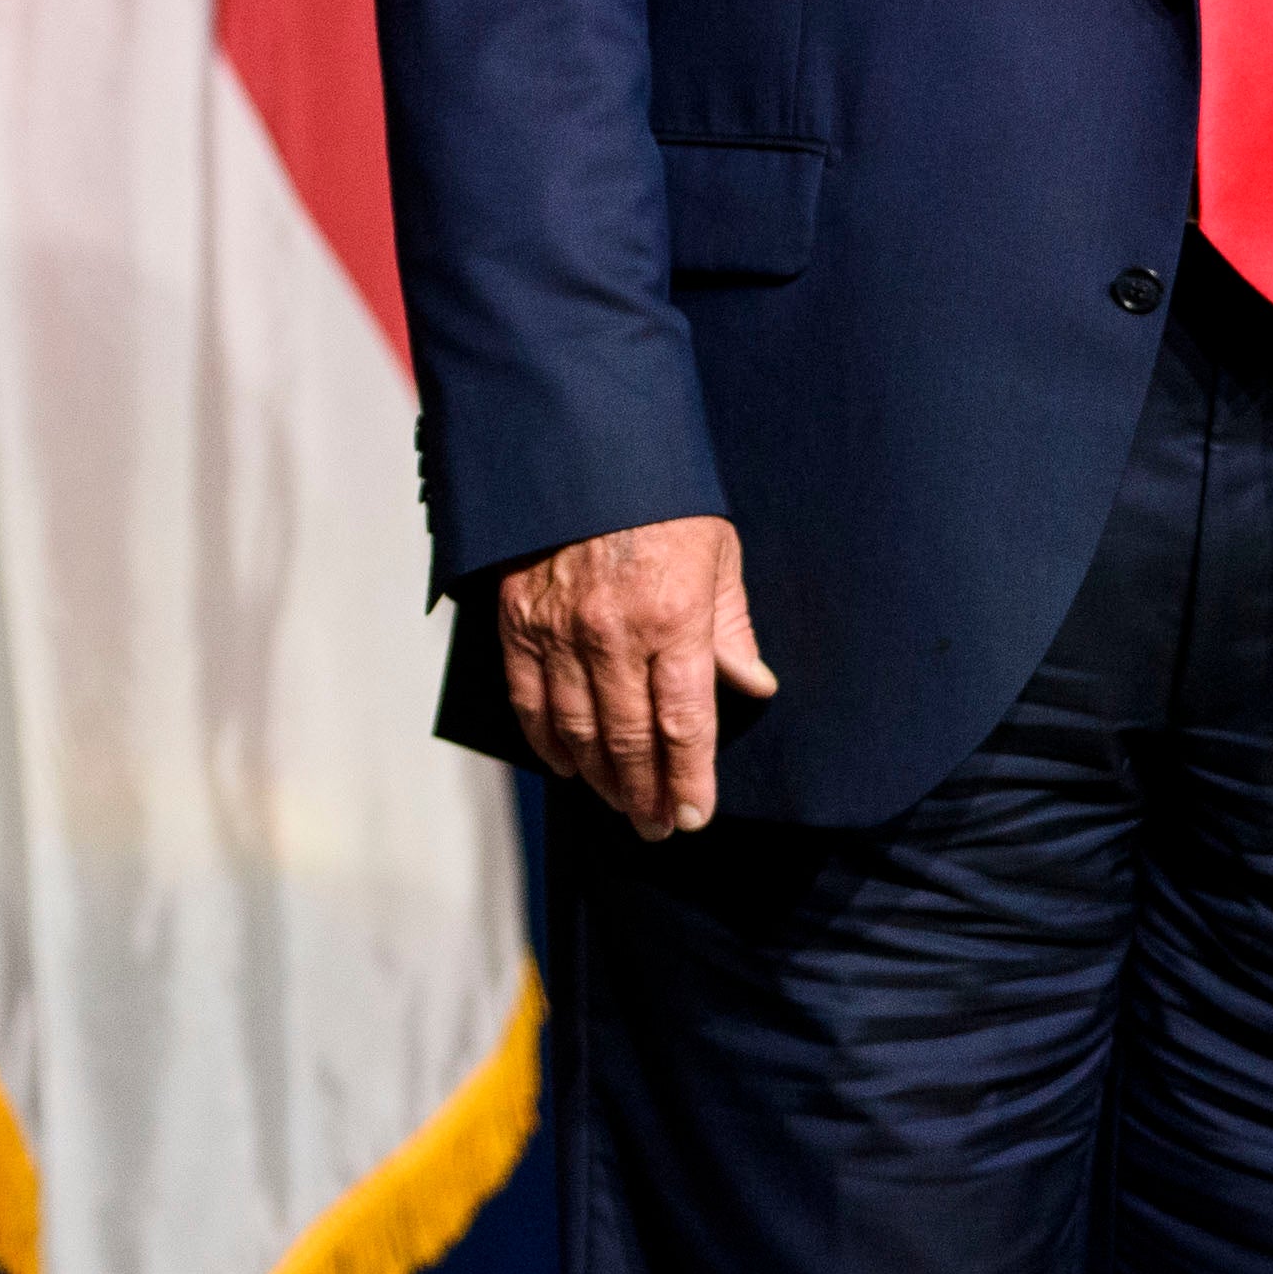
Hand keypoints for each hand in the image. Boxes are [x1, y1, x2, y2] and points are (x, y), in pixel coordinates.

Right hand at [492, 514, 777, 839]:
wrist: (582, 446)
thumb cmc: (659, 498)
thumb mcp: (718, 554)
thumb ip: (733, 627)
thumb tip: (755, 686)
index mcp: (673, 618)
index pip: (683, 724)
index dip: (689, 779)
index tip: (693, 816)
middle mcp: (614, 633)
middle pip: (629, 739)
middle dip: (646, 794)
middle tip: (656, 827)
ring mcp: (559, 629)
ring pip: (578, 729)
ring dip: (600, 778)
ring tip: (620, 805)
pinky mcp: (517, 620)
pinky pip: (528, 698)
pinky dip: (546, 740)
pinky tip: (566, 766)